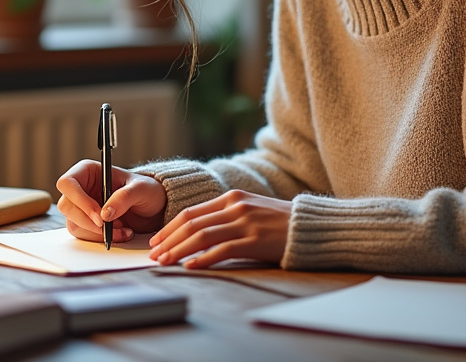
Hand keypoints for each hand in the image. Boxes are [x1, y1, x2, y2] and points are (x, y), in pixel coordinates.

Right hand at [56, 159, 165, 243]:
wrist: (153, 208)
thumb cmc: (146, 190)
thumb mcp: (141, 188)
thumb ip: (124, 197)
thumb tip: (105, 214)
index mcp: (88, 171)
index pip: (68, 183)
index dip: (79, 200)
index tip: (99, 215)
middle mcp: (81, 188)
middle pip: (66, 206)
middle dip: (87, 221)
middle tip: (109, 228)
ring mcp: (82, 207)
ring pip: (73, 223)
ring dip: (97, 233)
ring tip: (122, 230)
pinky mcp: (86, 223)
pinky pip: (83, 234)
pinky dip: (101, 239)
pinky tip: (120, 234)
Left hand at [149, 190, 291, 268]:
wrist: (312, 227)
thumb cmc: (280, 223)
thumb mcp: (251, 211)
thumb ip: (226, 217)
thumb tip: (196, 234)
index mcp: (232, 198)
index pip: (191, 212)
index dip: (170, 228)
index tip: (156, 241)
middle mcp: (236, 207)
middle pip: (191, 223)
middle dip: (168, 240)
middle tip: (154, 255)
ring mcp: (246, 223)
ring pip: (202, 236)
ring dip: (179, 250)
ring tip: (165, 262)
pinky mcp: (256, 241)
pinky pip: (222, 250)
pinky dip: (203, 259)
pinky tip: (191, 266)